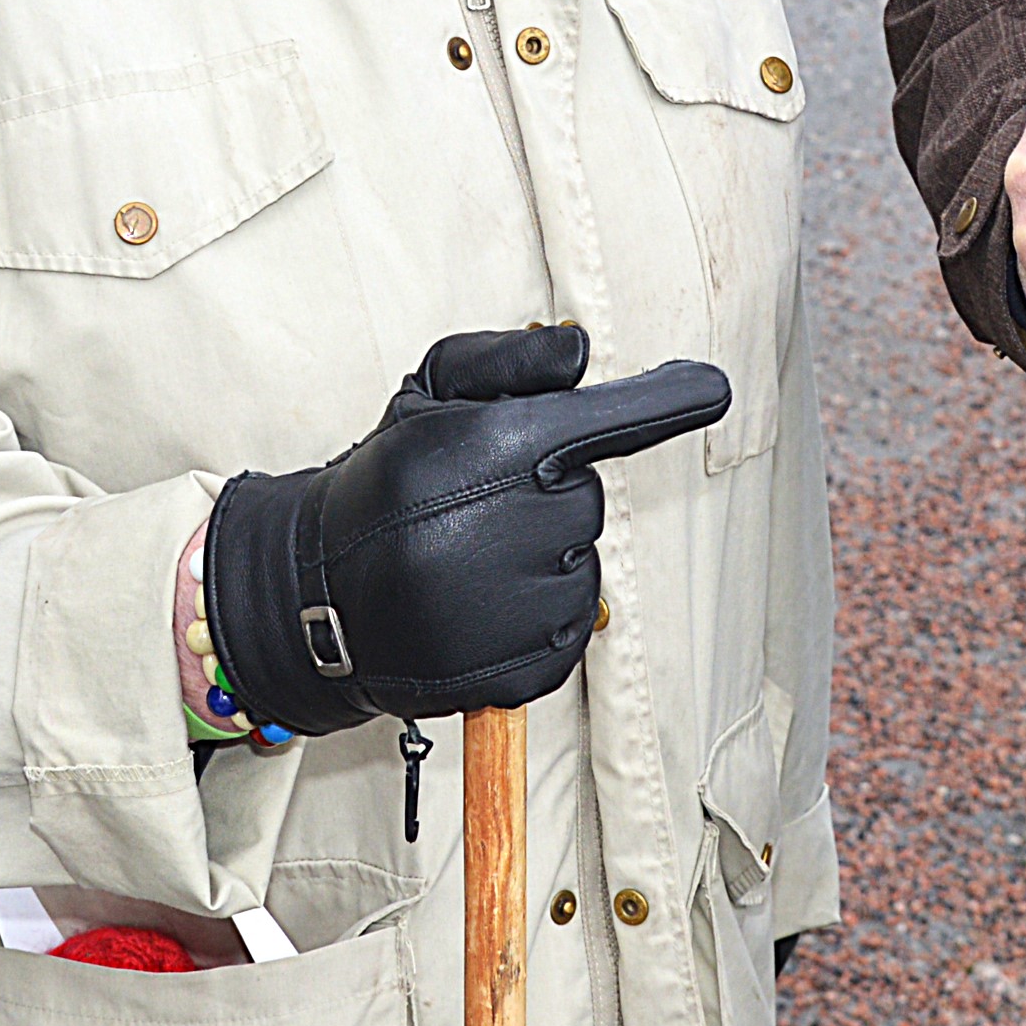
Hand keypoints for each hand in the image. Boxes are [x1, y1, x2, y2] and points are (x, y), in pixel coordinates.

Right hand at [202, 327, 730, 737]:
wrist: (313, 592)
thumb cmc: (383, 482)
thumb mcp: (427, 396)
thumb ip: (506, 363)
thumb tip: (582, 354)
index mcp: (493, 452)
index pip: (602, 421)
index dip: (664, 403)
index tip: (712, 386)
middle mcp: (508, 529)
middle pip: (587, 501)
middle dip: (545, 496)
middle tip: (474, 504)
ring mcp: (512, 609)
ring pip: (581, 569)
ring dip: (540, 561)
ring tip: (465, 559)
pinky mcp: (515, 672)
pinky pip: (568, 632)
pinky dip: (536, 618)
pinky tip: (477, 606)